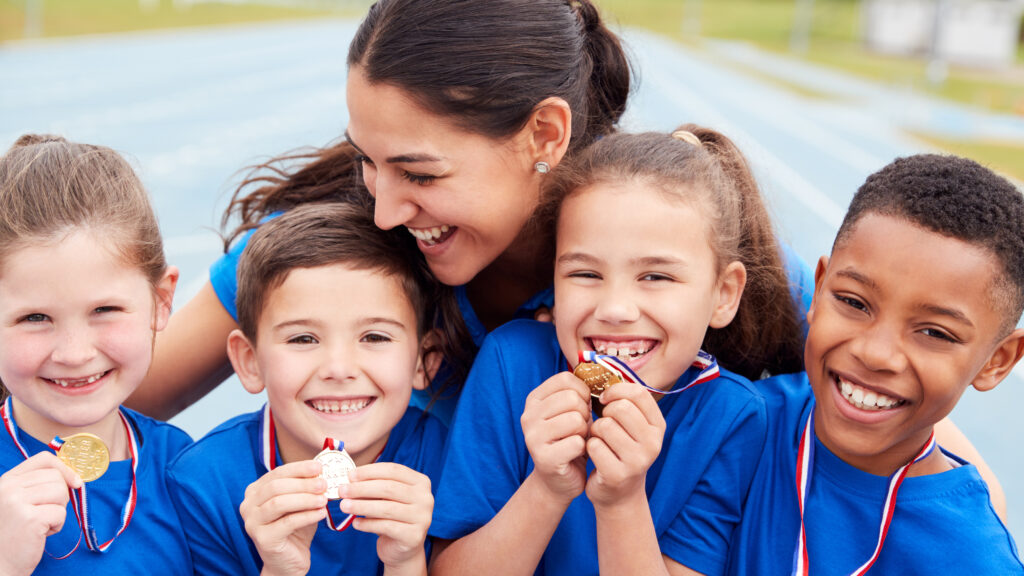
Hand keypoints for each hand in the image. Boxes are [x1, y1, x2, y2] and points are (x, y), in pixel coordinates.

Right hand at [0, 452, 81, 574]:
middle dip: (60, 497)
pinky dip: (57, 525)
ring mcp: (16, 501)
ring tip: (40, 524)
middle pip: (56, 477)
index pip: (43, 459)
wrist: (0, 563)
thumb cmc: (13, 534)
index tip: (75, 481)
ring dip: (58, 511)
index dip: (64, 468)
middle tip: (44, 514)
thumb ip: (37, 485)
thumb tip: (75, 477)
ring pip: (61, 493)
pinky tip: (39, 534)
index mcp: (6, 480)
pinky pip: (61, 513)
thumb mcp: (19, 502)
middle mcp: (7, 487)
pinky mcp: (29, 518)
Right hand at [240, 460, 326, 575]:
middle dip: (303, 483)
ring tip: (324, 499)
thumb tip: (322, 471)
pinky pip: (287, 522)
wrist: (289, 561)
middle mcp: (248, 505)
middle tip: (324, 484)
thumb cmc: (295, 528)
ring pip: (279, 503)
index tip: (319, 467)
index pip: (276, 473)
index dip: (298, 469)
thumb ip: (306, 488)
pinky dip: (307, 516)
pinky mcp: (262, 539)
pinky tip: (321, 513)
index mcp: (255, 492)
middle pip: (276, 487)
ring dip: (305, 499)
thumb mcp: (300, 503)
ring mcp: (252, 523)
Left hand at [336, 463, 431, 571]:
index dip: (370, 471)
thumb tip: (349, 480)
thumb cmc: (392, 517)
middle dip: (362, 488)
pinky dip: (367, 524)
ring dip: (361, 506)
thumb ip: (373, 487)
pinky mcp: (414, 536)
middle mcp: (426, 498)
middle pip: (389, 488)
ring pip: (386, 508)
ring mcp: (422, 518)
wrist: (402, 549)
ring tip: (344, 506)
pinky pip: (386, 527)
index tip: (350, 475)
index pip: (393, 470)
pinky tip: (355, 523)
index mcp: (420, 482)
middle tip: (342, 491)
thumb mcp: (386, 498)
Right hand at [521, 371, 591, 503]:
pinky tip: (576, 454)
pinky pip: (577, 443)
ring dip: (584, 432)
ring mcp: (532, 437)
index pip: (566, 379)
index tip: (582, 407)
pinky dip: (584, 449)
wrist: (560, 479)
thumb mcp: (571, 410)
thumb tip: (599, 368)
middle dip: (585, 414)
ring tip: (578, 439)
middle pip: (572, 399)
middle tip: (580, 428)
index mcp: (534, 399)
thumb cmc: (570, 439)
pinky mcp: (543, 458)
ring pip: (576, 420)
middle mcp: (528, 415)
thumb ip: (579, 391)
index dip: (583, 392)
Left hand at [586, 382, 665, 508]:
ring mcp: (638, 460)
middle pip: (620, 408)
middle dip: (604, 414)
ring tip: (600, 442)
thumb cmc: (620, 449)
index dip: (616, 390)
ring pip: (604, 426)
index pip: (638, 392)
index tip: (605, 398)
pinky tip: (596, 456)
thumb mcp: (631, 425)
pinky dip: (589, 448)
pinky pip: (593, 446)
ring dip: (595, 432)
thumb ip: (625, 400)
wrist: (618, 493)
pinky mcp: (619, 474)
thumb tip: (601, 367)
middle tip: (603, 425)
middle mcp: (654, 442)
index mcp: (658, 425)